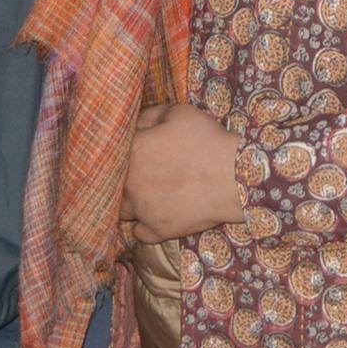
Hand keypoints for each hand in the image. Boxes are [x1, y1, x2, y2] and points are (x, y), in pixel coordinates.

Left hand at [123, 104, 245, 243]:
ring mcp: (142, 210)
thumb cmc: (206, 141)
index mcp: (132, 152)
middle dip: (123, 179)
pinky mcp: (157, 230)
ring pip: (122, 211)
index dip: (124, 150)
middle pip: (112, 184)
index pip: (113, 150)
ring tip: (145, 197)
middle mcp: (129, 184)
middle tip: (140, 173)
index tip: (134, 149)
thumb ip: (150, 114)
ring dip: (130, 204)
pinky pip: (140, 233)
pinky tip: (155, 216)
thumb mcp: (179, 113)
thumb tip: (136, 120)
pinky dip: (145, 226)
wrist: (234, 177)